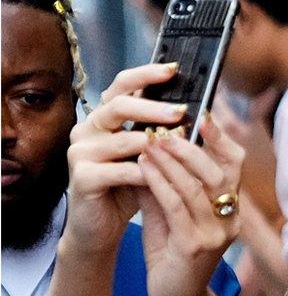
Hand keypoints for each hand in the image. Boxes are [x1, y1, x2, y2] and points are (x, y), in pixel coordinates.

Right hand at [63, 63, 184, 253]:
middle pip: (119, 106)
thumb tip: (197, 111)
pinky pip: (119, 171)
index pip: (122, 85)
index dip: (146, 75)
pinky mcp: (82, 177)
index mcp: (104, 118)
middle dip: (154, 107)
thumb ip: (160, 133)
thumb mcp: (148, 155)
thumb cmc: (129, 186)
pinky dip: (146, 173)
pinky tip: (166, 175)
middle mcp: (88, 128)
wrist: (100, 225)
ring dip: (156, 142)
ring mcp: (81, 152)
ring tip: (183, 144)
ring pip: (122, 140)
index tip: (174, 70)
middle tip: (182, 112)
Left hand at [138, 116, 244, 295]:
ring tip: (149, 142)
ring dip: (170, 160)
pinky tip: (143, 167)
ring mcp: (215, 234)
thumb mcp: (173, 213)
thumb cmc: (174, 255)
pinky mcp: (195, 246)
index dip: (221, 138)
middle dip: (191, 146)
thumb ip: (168, 183)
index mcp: (230, 209)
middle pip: (218, 171)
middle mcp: (230, 220)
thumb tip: (151, 145)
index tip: (202, 114)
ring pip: (195, 186)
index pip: (235, 165)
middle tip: (166, 127)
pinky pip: (177, 206)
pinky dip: (160, 183)